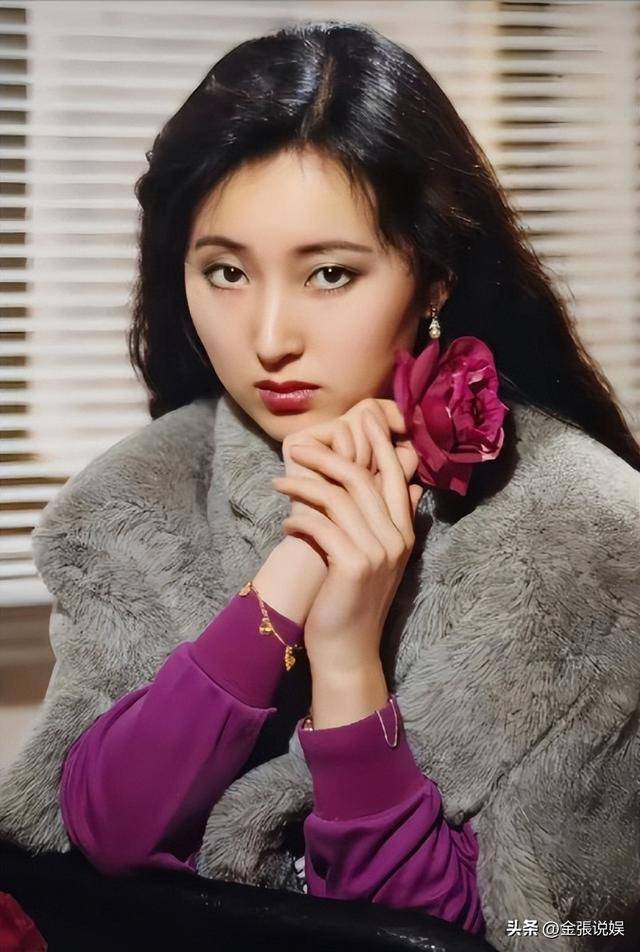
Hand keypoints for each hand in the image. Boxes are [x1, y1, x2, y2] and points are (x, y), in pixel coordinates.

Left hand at [272, 410, 423, 671]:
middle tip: (298, 447)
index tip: (360, 419)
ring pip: (338, 498)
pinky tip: (287, 523)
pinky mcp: (353, 565)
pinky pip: (322, 526)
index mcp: (404, 532)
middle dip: (328, 456)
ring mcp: (378, 552)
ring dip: (304, 486)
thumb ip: (386, 522)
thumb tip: (400, 487)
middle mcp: (396, 538)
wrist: (348, 650)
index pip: (395, 475)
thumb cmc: (352, 600)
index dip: (378, 444)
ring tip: (280, 482)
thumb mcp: (375, 558)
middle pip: (362, 478)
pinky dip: (300, 520)